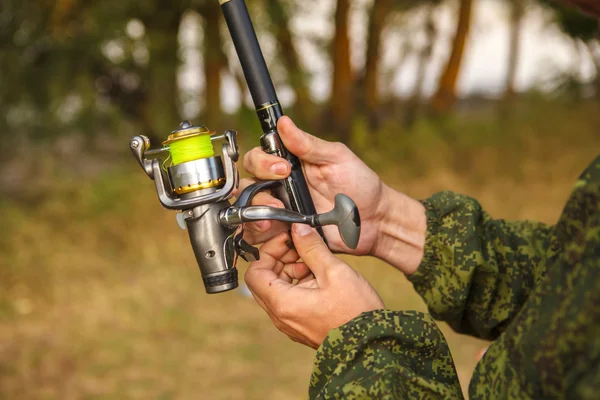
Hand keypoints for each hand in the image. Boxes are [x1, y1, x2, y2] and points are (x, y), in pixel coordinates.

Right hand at [240, 116, 426, 274]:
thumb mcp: (337, 158)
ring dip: (254, 214)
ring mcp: (282, 212)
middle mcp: (280, 187)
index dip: (263, 162)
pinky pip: (261, 236)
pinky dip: (260, 234)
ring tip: (271, 220)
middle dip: (256, 190)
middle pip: (247, 184)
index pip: (258, 158)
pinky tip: (276, 233)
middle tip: (278, 197)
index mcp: (289, 165)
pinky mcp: (286, 234)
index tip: (283, 168)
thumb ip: (308, 144)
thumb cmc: (360, 184)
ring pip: (249, 211)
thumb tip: (283, 122)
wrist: (375, 221)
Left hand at [245, 223, 384, 348]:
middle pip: (264, 281)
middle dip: (279, 259)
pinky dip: (298, 285)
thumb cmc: (355, 312)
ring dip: (290, 271)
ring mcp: (291, 324)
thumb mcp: (334, 272)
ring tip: (315, 262)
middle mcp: (281, 317)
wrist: (372, 345)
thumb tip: (298, 229)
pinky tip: (320, 276)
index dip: (268, 251)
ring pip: (277, 290)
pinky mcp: (302, 326)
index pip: (254, 273)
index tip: (287, 240)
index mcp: (283, 304)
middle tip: (301, 247)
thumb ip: (312, 248)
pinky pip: (289, 301)